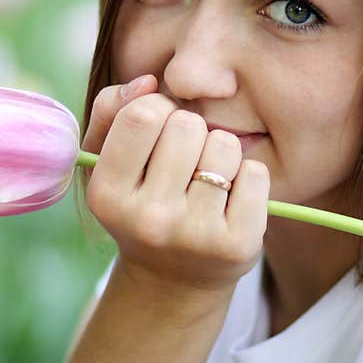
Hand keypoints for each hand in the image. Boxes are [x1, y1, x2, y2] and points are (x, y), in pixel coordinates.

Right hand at [82, 75, 269, 294]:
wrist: (173, 280)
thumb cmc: (140, 202)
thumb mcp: (108, 159)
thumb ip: (112, 109)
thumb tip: (148, 82)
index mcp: (108, 195)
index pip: (142, 115)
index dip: (157, 108)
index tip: (158, 129)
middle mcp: (148, 219)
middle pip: (186, 125)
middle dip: (190, 131)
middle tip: (184, 160)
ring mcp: (194, 235)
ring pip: (225, 146)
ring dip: (220, 152)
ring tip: (206, 178)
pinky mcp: (236, 245)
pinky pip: (255, 173)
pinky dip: (248, 176)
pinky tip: (231, 198)